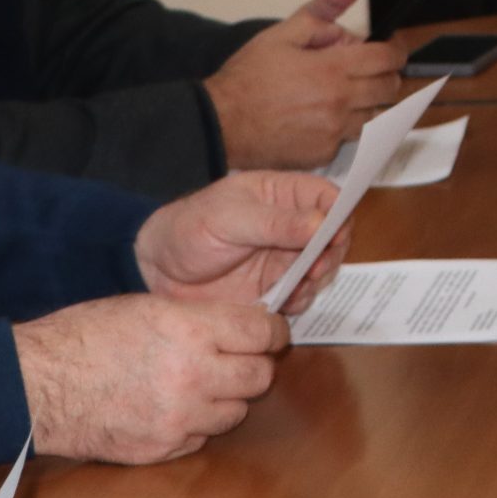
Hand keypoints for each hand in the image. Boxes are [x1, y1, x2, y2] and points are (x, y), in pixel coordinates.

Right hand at [14, 293, 289, 463]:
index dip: (271, 332)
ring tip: (199, 383)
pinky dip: (197, 424)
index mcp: (190, 330)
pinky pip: (202, 437)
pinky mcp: (163, 448)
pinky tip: (173, 407)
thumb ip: (201, 319)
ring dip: (226, 398)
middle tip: (238, 358)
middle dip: (253, 365)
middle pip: (259, 377)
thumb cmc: (85, 335)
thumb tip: (243, 326)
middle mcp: (193, 375)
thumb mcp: (148, 306)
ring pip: (236, 412)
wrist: (38, 385)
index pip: (261, 333)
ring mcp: (179, 417)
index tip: (270, 333)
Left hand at [135, 170, 350, 310]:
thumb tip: (323, 224)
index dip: (339, 213)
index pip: (327, 197)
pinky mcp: (275, 289)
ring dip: (318, 279)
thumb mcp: (230, 219)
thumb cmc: (189, 229)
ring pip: (322, 268)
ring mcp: (284, 259)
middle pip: (333, 236)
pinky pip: (302, 295)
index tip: (335, 235)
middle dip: (331, 253)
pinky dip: (302, 300)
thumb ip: (276, 223)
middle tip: (315, 268)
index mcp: (282, 196)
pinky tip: (287, 302)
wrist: (156, 270)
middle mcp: (291, 227)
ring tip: (298, 286)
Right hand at [202, 0, 402, 167]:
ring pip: (375, 116)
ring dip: (367, 102)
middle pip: (389, 89)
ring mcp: (334, 133)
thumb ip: (326, 6)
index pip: (388, 58)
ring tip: (338, 92)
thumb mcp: (285, 32)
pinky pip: (351, 138)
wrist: (220, 123)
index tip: (389, 47)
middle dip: (383, 74)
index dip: (395, 50)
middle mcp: (340, 104)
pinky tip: (322, 115)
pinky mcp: (324, 155)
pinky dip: (345, 126)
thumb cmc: (248, 78)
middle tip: (361, 68)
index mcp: (333, 70)